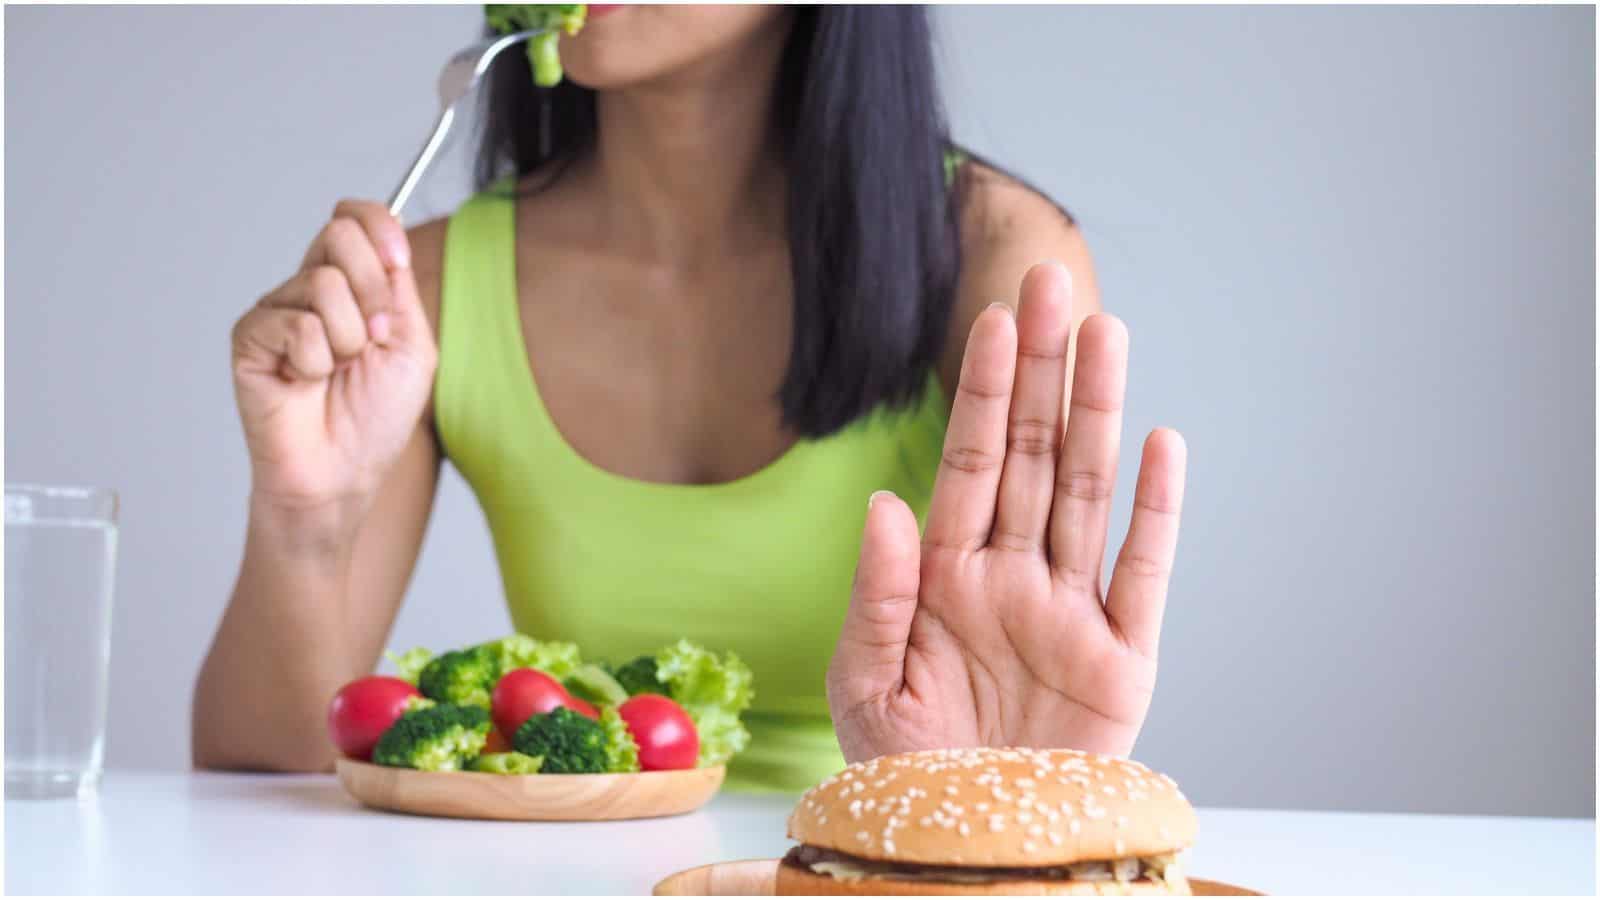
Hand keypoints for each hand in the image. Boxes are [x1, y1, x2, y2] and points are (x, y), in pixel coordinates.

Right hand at [230, 200, 436, 527]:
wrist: (342, 471)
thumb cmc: (376, 417)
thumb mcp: (412, 345)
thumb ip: (398, 288)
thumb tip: (386, 236)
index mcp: (352, 283)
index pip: (355, 217)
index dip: (379, 226)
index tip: (399, 261)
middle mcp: (310, 288)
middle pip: (339, 235)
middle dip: (372, 292)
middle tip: (369, 341)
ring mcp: (278, 310)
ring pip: (322, 285)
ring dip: (346, 340)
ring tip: (336, 373)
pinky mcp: (250, 337)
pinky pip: (296, 325)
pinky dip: (315, 362)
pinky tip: (306, 383)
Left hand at [827, 262, 1187, 762]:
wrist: (970, 850)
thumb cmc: (905, 773)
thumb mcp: (867, 686)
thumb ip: (877, 594)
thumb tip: (886, 501)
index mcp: (946, 578)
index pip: (970, 465)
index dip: (983, 393)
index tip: (993, 318)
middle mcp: (1013, 579)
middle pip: (1035, 457)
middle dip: (1043, 372)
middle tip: (1051, 282)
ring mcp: (1071, 613)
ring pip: (1089, 494)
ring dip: (1098, 413)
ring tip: (1107, 333)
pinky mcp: (1123, 660)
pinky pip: (1143, 573)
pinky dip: (1155, 512)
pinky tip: (1159, 445)